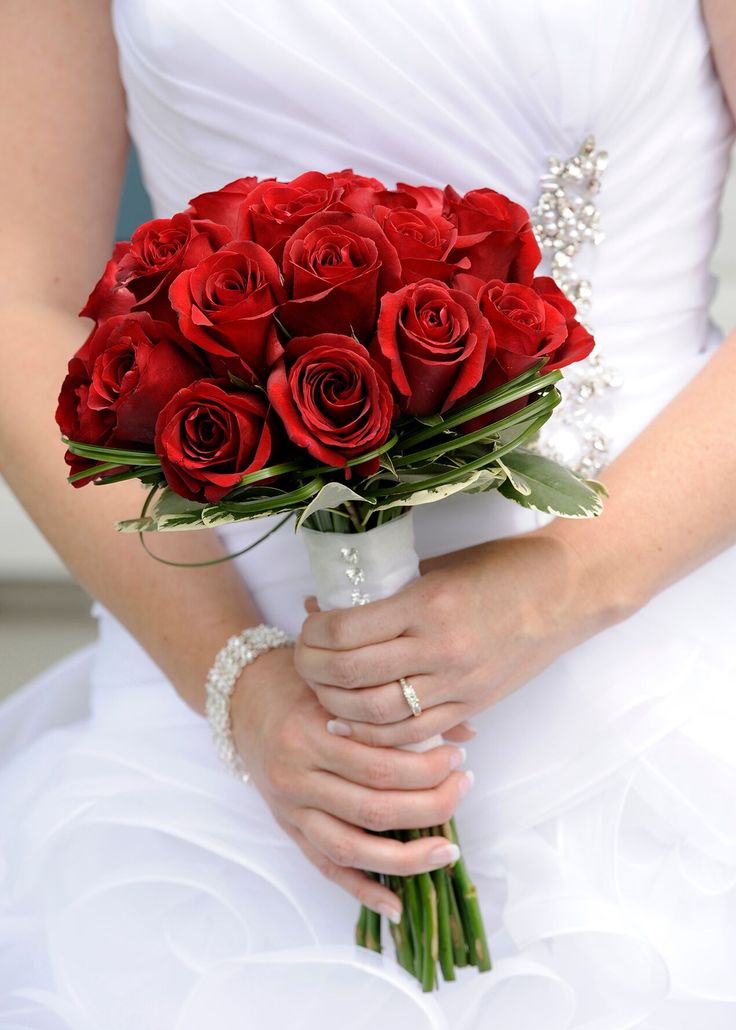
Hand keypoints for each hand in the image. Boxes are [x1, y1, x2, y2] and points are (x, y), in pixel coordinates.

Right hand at [231, 645, 473, 920]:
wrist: (241, 696)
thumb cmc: (297, 682)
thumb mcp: (342, 682)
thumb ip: (397, 707)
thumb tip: (466, 733)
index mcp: (312, 732)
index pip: (381, 764)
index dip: (428, 767)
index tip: (459, 757)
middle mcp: (298, 775)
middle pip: (374, 808)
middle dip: (431, 806)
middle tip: (464, 787)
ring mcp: (290, 807)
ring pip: (353, 847)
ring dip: (407, 858)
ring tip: (448, 851)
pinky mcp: (288, 828)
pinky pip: (326, 867)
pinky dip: (362, 890)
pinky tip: (397, 904)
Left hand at [295, 530, 595, 746]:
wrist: (568, 590)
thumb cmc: (503, 568)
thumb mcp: (438, 567)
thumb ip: (384, 591)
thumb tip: (322, 608)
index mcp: (428, 603)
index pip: (346, 631)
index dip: (312, 634)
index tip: (305, 628)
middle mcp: (440, 647)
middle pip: (351, 675)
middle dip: (312, 670)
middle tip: (302, 659)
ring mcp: (458, 682)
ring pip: (376, 714)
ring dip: (336, 704)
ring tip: (322, 690)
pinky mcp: (473, 704)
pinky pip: (413, 733)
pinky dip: (375, 734)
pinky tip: (355, 723)